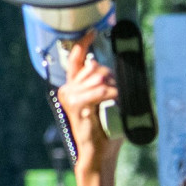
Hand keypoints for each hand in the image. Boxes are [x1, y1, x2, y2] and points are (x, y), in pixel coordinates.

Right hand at [55, 33, 121, 170]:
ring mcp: (70, 97)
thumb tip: (117, 70)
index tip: (93, 31)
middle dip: (111, 77)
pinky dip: (111, 95)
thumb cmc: (106, 131)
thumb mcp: (109, 104)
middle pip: (96, 67)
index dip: (84, 42)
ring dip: (113, 88)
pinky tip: (114, 101)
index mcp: (75, 87)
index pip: (77, 58)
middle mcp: (69, 89)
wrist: (100, 154)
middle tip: (116, 95)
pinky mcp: (76, 106)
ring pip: (98, 78)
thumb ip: (108, 86)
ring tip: (114, 103)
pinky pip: (100, 91)